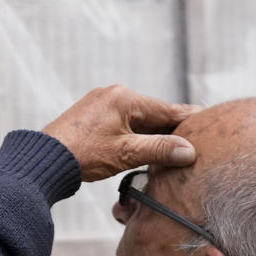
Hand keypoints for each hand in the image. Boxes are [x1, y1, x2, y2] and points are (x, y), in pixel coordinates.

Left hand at [42, 85, 200, 181]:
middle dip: (173, 129)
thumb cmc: (83, 154)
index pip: (168, 108)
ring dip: (154, 135)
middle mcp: (114, 95)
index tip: (210, 124)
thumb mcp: (126, 153)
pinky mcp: (92, 118)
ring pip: (139, 120)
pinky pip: (124, 124)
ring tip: (174, 150)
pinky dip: (137, 136)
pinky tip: (144, 150)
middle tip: (197, 141)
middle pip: (154, 113)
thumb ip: (159, 150)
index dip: (190, 119)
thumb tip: (189, 151)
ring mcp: (101, 105)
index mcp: (125, 98)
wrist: (44, 159)